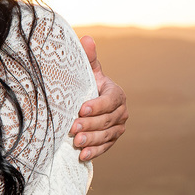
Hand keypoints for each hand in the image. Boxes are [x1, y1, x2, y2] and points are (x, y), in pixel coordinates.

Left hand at [70, 35, 127, 160]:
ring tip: (76, 142)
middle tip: (73, 128)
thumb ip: (87, 57)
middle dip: (90, 125)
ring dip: (92, 140)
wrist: (85, 102)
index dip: (97, 105)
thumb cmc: (85, 83)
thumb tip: (86, 38)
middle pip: (107, 120)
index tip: (81, 109)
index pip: (110, 100)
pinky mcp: (111, 140)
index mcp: (116, 93)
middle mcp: (121, 111)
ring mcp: (118, 127)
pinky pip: (105, 147)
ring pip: (107, 135)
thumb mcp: (86, 70)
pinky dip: (95, 152)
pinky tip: (83, 155)